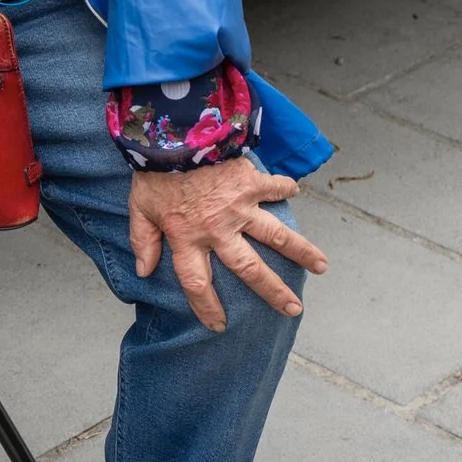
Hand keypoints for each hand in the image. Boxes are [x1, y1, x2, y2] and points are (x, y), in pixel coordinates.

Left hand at [129, 164, 328, 330]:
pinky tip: (296, 190)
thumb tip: (143, 272)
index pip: (197, 283)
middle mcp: (218, 228)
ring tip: (322, 267)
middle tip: (293, 309)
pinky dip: (285, 187)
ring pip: (276, 236)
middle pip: (250, 269)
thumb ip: (142, 240)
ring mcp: (238, 207)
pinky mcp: (250, 182)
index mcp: (187, 237)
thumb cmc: (152, 172)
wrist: (171, 134)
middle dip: (273, 292)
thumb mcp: (139, 208)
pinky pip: (273, 188)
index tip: (219, 326)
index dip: (207, 307)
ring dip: (301, 251)